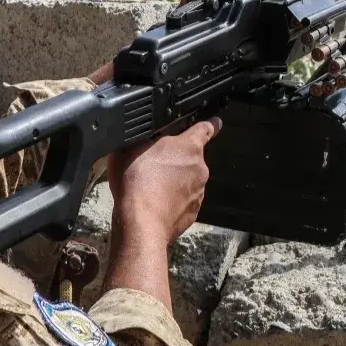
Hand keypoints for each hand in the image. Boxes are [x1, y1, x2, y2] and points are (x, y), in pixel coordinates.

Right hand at [107, 117, 221, 244]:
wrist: (141, 223)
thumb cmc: (137, 182)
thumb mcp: (130, 148)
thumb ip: (143, 137)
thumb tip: (144, 134)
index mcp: (189, 147)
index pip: (206, 128)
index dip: (210, 123)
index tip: (215, 122)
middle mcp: (200, 168)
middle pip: (191, 157)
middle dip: (177, 158)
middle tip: (155, 164)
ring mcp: (199, 192)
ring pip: (187, 180)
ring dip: (174, 180)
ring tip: (151, 186)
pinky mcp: (193, 212)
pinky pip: (184, 200)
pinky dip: (173, 199)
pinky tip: (155, 202)